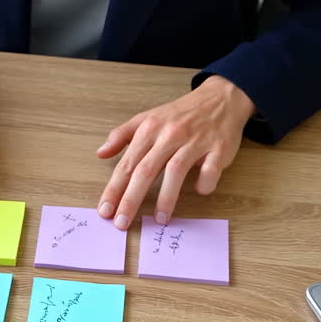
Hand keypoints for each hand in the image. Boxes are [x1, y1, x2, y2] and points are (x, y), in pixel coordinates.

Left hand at [95, 76, 254, 229]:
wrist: (219, 98)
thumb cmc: (180, 114)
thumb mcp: (148, 117)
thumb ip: (123, 135)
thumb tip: (101, 153)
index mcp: (150, 128)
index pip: (127, 163)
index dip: (114, 188)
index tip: (105, 210)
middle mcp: (170, 134)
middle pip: (146, 170)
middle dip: (131, 199)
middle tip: (122, 223)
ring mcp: (195, 141)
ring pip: (176, 170)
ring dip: (166, 198)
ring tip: (159, 220)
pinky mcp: (218, 148)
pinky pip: (210, 170)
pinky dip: (204, 183)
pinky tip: (199, 191)